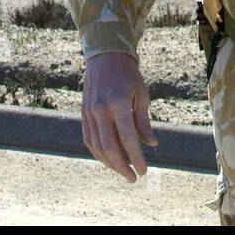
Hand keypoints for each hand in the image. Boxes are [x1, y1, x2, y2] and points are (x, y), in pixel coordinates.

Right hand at [80, 51, 158, 181]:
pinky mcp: (83, 114)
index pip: (127, 138)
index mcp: (117, 104)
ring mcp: (89, 113)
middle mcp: (100, 110)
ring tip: (123, 171)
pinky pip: (89, 139)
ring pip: (97, 147)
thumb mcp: (141, 94)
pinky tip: (109, 159)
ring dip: (110, 163)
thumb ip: (143, 121)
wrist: (105, 56)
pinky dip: (98, 153)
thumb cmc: (128, 75)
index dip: (136, 157)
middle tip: (134, 178)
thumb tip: (151, 144)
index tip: (144, 171)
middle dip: (122, 167)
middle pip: (110, 147)